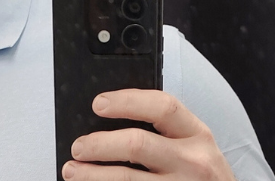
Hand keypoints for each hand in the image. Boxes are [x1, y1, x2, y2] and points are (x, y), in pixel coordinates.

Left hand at [62, 89, 235, 179]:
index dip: (126, 101)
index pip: (162, 106)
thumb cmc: (202, 175)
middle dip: (99, 144)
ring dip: (92, 175)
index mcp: (196, 134)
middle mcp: (193, 161)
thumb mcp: (192, 145)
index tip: (98, 103)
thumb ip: (162, 130)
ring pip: (128, 179)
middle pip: (137, 144)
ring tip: (73, 171)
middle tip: (78, 147)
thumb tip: (107, 120)